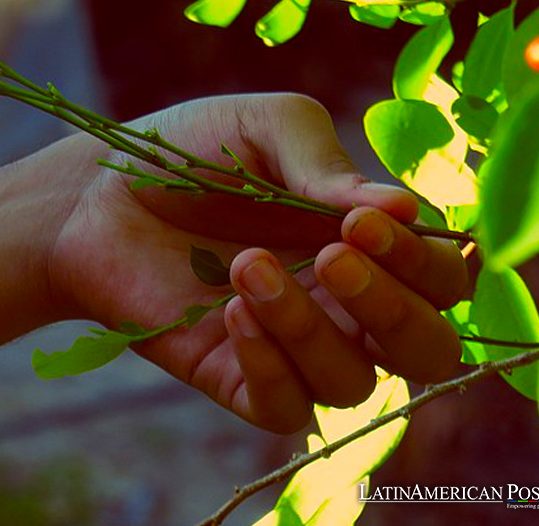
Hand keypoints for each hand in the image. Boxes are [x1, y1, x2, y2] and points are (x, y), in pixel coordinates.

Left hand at [47, 93, 466, 432]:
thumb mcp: (264, 129)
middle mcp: (344, 304)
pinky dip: (271, 366)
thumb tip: (409, 211)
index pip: (444, 280)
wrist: (94, 194)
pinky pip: (287, 409)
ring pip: (353, 383)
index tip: (363, 221)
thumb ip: (330, 164)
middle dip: (394, 309)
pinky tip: (230, 311)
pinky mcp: (238, 379)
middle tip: (333, 256)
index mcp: (367, 245)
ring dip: (310, 326)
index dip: (424, 262)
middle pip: (425, 349)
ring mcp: (294, 346)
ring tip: (248, 265)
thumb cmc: (188, 153)